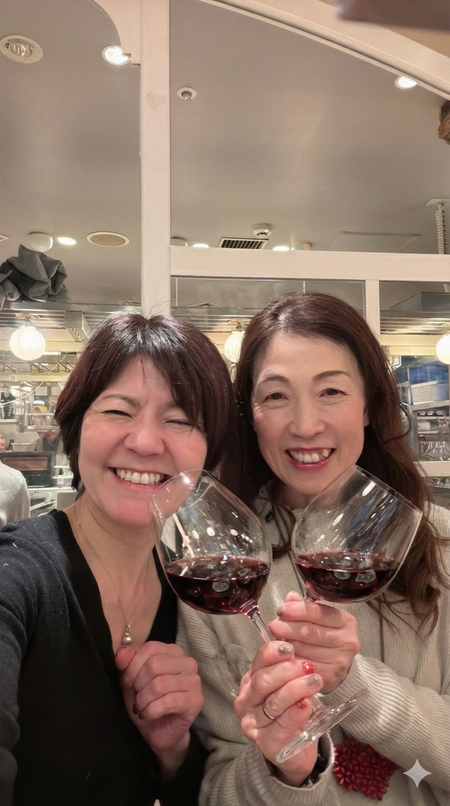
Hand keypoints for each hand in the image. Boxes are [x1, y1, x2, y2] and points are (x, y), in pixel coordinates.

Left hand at [115, 641, 202, 777]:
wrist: (159, 733)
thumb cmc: (147, 703)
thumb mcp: (132, 682)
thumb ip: (127, 664)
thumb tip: (121, 652)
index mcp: (173, 652)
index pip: (150, 648)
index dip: (133, 666)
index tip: (127, 683)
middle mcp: (187, 662)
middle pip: (154, 665)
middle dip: (138, 685)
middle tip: (136, 699)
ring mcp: (194, 681)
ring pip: (160, 684)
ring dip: (143, 700)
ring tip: (140, 709)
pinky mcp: (195, 700)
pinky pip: (168, 702)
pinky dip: (151, 710)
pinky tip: (147, 715)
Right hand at [234, 640, 322, 786]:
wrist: (295, 749)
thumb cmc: (291, 711)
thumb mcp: (289, 686)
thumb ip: (288, 670)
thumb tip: (294, 649)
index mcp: (250, 682)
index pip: (258, 662)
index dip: (273, 653)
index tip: (290, 648)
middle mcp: (246, 702)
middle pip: (263, 681)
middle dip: (287, 671)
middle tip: (309, 667)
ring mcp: (253, 724)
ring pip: (273, 702)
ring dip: (296, 689)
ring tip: (315, 682)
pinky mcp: (266, 743)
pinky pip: (282, 725)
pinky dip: (296, 713)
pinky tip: (306, 705)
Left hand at [268, 591, 358, 692]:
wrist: (337, 662)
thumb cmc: (326, 636)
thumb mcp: (319, 618)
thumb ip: (305, 607)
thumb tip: (291, 597)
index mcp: (346, 621)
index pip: (319, 612)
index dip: (297, 610)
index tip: (281, 610)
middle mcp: (347, 641)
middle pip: (310, 632)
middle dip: (288, 627)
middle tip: (274, 625)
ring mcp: (340, 661)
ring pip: (304, 649)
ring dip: (286, 644)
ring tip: (276, 639)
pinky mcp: (330, 677)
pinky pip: (303, 667)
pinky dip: (290, 660)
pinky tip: (282, 655)